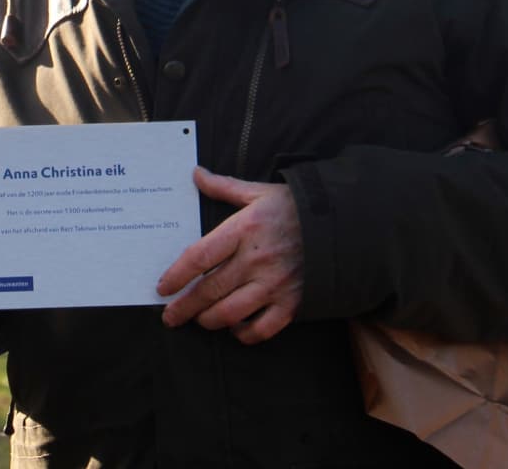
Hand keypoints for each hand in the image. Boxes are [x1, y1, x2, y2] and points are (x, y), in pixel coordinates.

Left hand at [156, 167, 303, 344]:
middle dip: (184, 308)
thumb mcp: (259, 192)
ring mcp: (275, 284)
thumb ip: (224, 187)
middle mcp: (256, 260)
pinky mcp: (293, 302)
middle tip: (170, 317)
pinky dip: (245, 334)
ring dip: (209, 320)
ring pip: (231, 313)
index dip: (176, 276)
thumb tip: (196, 174)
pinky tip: (236, 329)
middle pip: (209, 291)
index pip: (199, 258)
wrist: (344, 223)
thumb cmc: (296, 207)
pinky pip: (263, 328)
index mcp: (244, 230)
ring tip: (199, 320)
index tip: (162, 288)